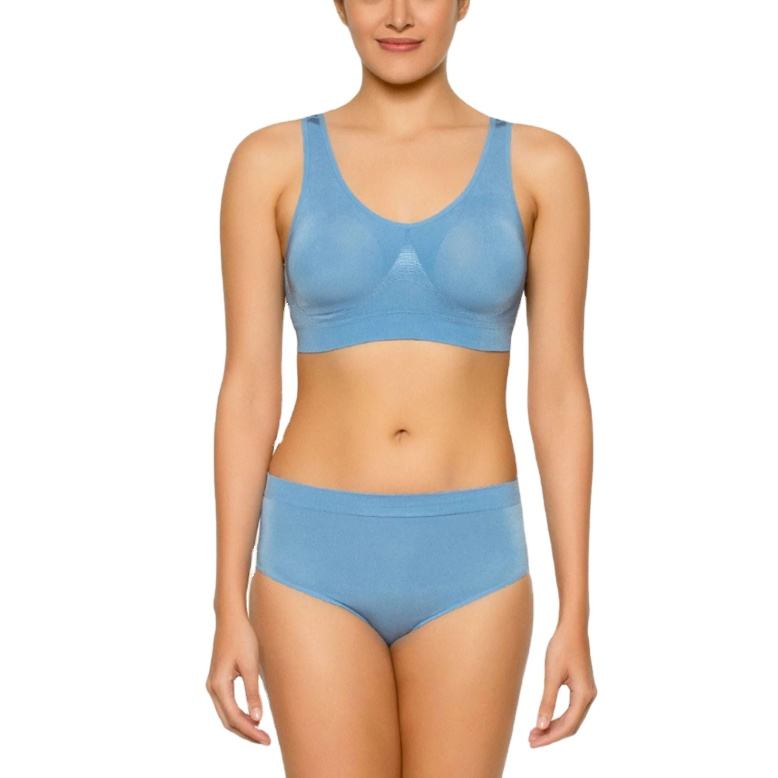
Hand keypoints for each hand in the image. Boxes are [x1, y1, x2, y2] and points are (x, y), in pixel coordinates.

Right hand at [205, 614, 271, 744]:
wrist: (230, 618)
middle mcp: (212, 687)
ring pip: (226, 714)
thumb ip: (252, 693)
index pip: (235, 718)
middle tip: (266, 741)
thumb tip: (257, 719)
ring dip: (242, 725)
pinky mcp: (218, 679)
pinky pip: (226, 704)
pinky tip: (252, 716)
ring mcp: (213, 684)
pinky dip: (238, 714)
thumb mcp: (251, 666)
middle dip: (246, 733)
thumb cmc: (242, 638)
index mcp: (219, 685)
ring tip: (261, 732)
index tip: (266, 740)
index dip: (251, 732)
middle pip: (228, 720)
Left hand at [529, 621, 596, 746]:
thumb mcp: (552, 674)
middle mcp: (590, 696)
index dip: (550, 736)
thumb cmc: (561, 647)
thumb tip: (541, 726)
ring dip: (554, 727)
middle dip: (551, 734)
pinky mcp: (582, 687)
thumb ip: (547, 701)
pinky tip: (545, 719)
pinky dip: (558, 717)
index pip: (568, 726)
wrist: (572, 627)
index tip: (533, 741)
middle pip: (571, 726)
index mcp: (584, 695)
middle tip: (530, 740)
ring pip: (572, 719)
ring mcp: (587, 692)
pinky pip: (572, 710)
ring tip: (534, 732)